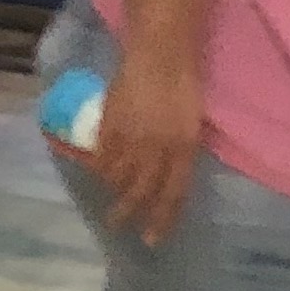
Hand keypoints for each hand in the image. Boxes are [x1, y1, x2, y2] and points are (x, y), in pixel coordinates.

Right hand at [82, 51, 203, 243]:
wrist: (160, 50)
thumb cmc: (183, 79)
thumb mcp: (191, 121)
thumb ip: (180, 148)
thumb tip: (166, 171)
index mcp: (183, 147)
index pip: (173, 193)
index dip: (162, 219)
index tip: (151, 240)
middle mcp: (157, 150)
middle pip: (141, 192)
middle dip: (129, 214)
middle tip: (116, 227)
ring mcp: (132, 140)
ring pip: (118, 178)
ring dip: (113, 190)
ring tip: (109, 195)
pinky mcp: (111, 128)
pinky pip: (102, 158)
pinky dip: (100, 168)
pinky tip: (98, 171)